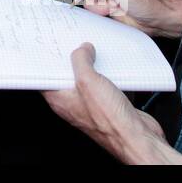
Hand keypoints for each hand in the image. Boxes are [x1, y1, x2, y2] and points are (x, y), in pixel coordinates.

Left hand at [42, 43, 181, 164]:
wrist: (136, 138)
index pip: (46, 78)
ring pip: (87, 80)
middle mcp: (73, 104)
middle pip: (67, 76)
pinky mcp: (107, 105)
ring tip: (95, 52)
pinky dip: (108, 76)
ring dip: (92, 67)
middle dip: (72, 60)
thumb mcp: (88, 80)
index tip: (50, 48)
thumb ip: (81, 60)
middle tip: (75, 45)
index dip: (47, 62)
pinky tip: (113, 68)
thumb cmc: (109, 120)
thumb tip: (81, 50)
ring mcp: (91, 105)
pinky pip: (104, 85)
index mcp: (60, 100)